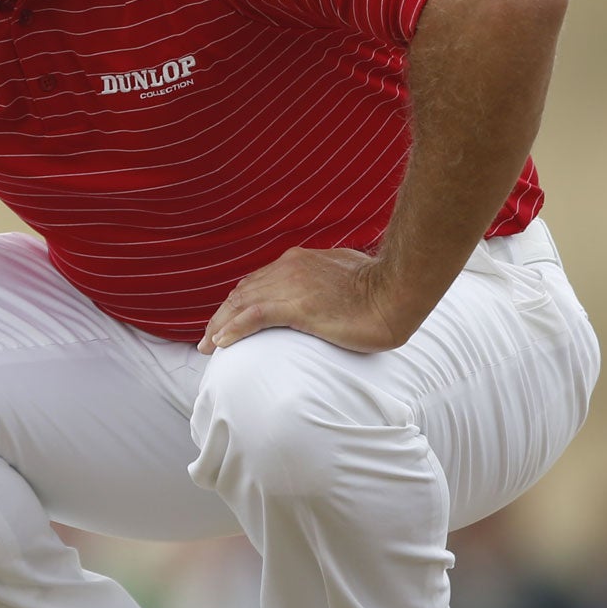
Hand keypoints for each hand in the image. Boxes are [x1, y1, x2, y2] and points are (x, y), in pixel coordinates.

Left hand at [197, 247, 413, 354]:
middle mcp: (289, 268)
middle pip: (243, 292)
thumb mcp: (347, 275)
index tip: (227, 320)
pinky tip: (222, 343)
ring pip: (242, 304)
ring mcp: (291, 286)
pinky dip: (233, 330)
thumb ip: (327, 279)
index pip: (258, 281)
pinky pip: (253, 317)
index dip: (239, 302)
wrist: (398, 291)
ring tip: (208, 346)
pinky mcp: (297, 306)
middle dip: (222, 315)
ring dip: (220, 326)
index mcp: (299, 261)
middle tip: (208, 338)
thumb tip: (326, 290)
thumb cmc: (382, 288)